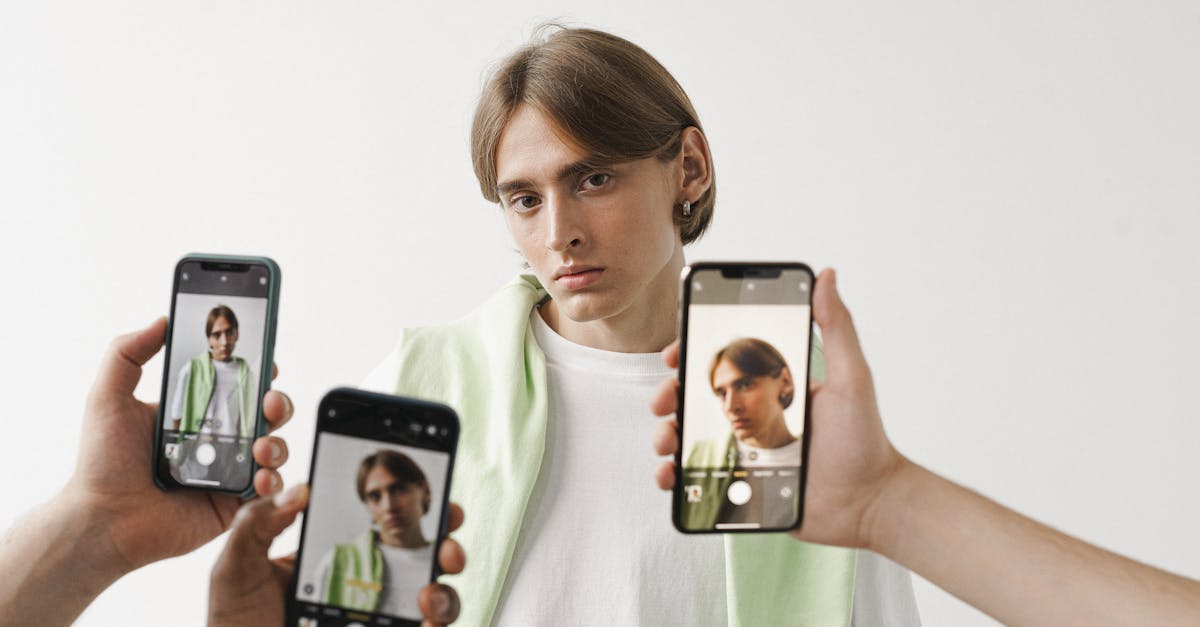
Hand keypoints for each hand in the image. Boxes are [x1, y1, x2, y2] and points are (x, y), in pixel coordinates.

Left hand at [68, 317, 293, 572]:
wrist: (103, 521)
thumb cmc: (101, 464)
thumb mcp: (107, 397)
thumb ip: (127, 353)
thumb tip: (160, 320)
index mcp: (192, 411)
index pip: (234, 384)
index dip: (255, 371)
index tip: (265, 361)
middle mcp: (215, 438)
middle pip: (263, 412)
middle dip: (277, 402)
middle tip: (269, 402)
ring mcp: (227, 470)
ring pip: (273, 447)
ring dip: (277, 441)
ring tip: (260, 447)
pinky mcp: (233, 501)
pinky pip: (266, 487)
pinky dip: (272, 480)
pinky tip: (258, 476)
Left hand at [208, 487, 465, 626]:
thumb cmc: (233, 626)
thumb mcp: (235, 567)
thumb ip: (257, 522)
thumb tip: (299, 489)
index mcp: (336, 561)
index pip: (385, 532)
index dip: (417, 515)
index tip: (435, 500)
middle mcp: (364, 591)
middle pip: (423, 564)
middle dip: (447, 548)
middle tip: (446, 546)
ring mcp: (376, 621)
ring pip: (433, 603)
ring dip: (445, 593)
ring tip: (430, 593)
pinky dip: (434, 625)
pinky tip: (425, 620)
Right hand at [651, 268, 906, 547]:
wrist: (869, 504)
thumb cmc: (864, 441)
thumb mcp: (852, 378)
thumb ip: (838, 327)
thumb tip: (826, 276)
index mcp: (771, 386)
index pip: (722, 363)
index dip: (691, 355)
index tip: (673, 354)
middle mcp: (752, 415)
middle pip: (695, 399)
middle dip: (669, 396)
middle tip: (664, 401)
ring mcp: (743, 451)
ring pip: (689, 438)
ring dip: (666, 435)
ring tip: (667, 441)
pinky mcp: (741, 486)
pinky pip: (698, 480)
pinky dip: (676, 478)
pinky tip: (671, 476)